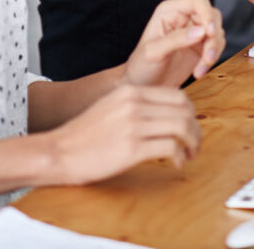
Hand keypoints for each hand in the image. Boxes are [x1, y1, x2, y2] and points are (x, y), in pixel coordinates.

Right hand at [43, 83, 200, 184]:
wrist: (58, 152)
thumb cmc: (85, 135)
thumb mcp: (112, 106)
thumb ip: (138, 105)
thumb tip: (166, 113)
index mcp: (132, 92)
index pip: (177, 95)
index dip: (190, 112)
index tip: (191, 126)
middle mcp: (135, 104)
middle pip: (184, 110)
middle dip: (195, 128)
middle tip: (195, 143)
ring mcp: (133, 125)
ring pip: (181, 127)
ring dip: (192, 142)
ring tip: (190, 154)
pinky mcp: (131, 148)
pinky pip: (170, 148)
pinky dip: (180, 156)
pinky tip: (177, 163)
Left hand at [123, 0, 224, 86]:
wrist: (144, 88)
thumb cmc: (141, 68)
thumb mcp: (153, 52)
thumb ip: (176, 39)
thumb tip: (201, 31)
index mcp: (170, 11)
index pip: (197, 2)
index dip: (207, 13)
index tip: (209, 32)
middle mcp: (184, 18)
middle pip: (212, 16)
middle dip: (213, 37)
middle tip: (208, 57)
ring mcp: (194, 32)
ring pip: (217, 32)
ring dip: (213, 51)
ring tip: (200, 70)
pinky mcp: (200, 47)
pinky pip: (216, 47)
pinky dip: (212, 59)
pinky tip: (199, 72)